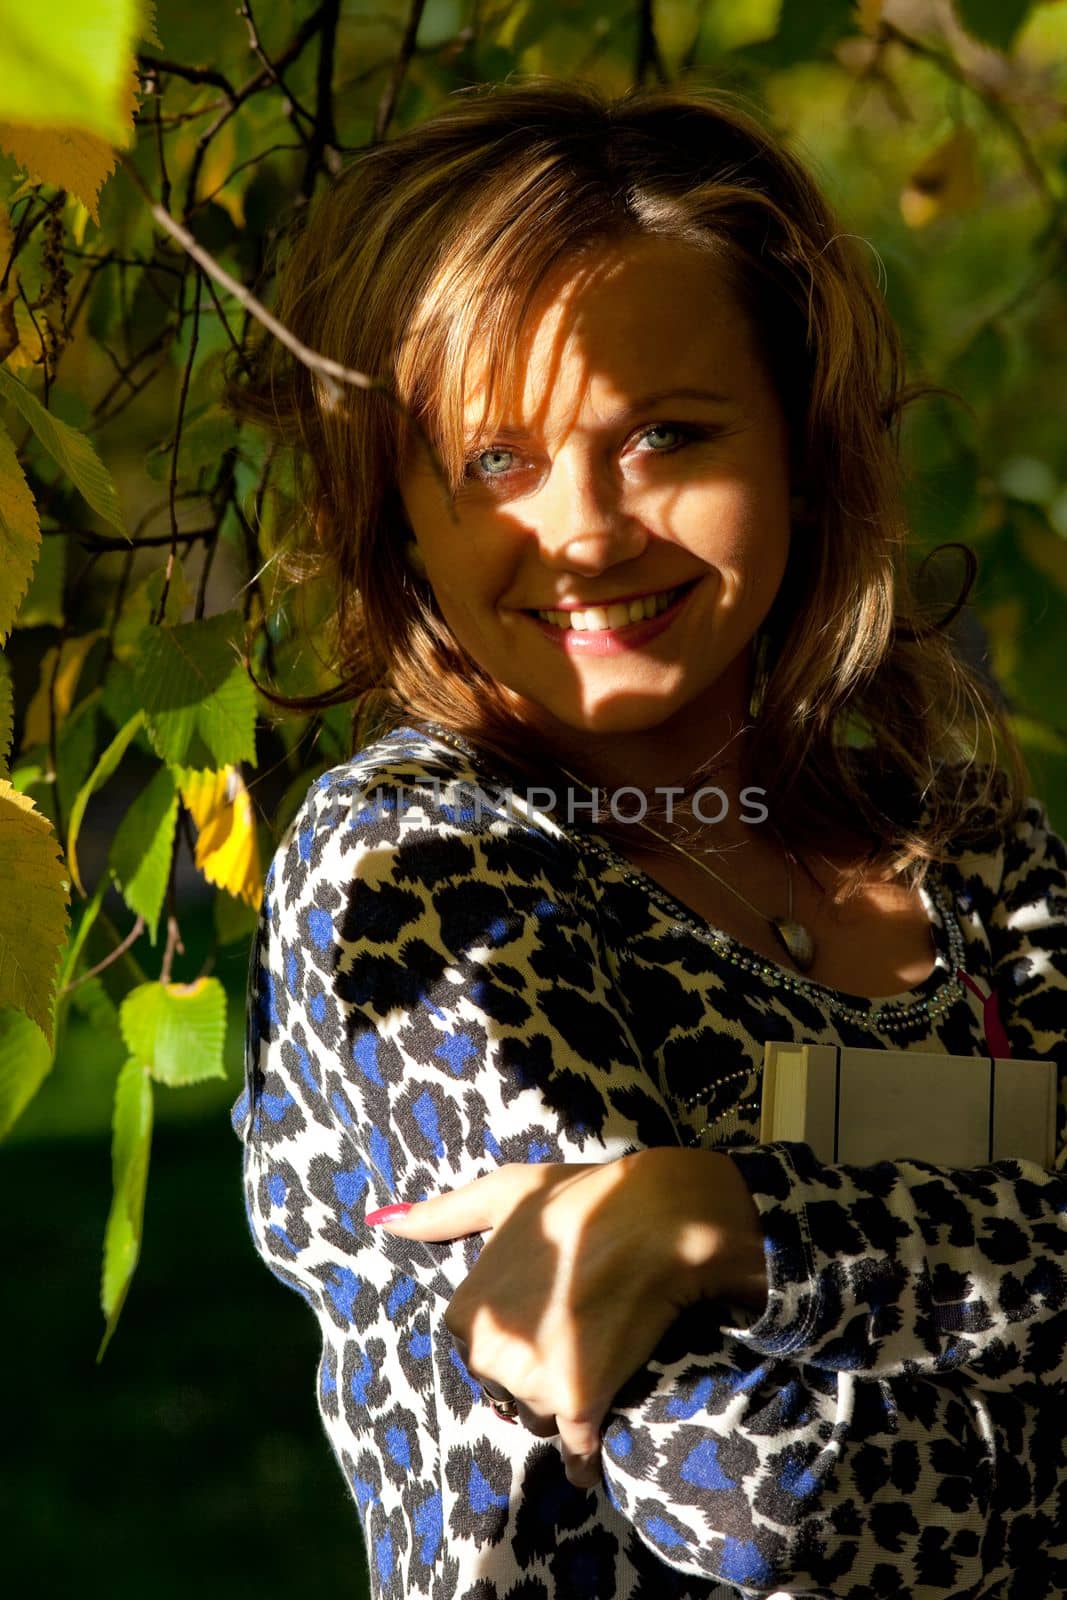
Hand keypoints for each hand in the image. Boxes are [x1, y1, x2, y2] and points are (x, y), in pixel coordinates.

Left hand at [367, 1149, 766, 1489]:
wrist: (653, 1219)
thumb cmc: (579, 1200)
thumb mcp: (503, 1193)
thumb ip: (441, 1215)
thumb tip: (380, 1222)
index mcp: (466, 1313)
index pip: (478, 1350)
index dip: (516, 1334)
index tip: (546, 1313)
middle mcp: (488, 1353)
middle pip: (505, 1389)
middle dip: (534, 1372)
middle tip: (575, 1335)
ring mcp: (531, 1382)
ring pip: (539, 1418)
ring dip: (561, 1408)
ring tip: (594, 1367)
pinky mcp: (577, 1404)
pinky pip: (576, 1454)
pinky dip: (584, 1459)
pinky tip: (592, 1459)